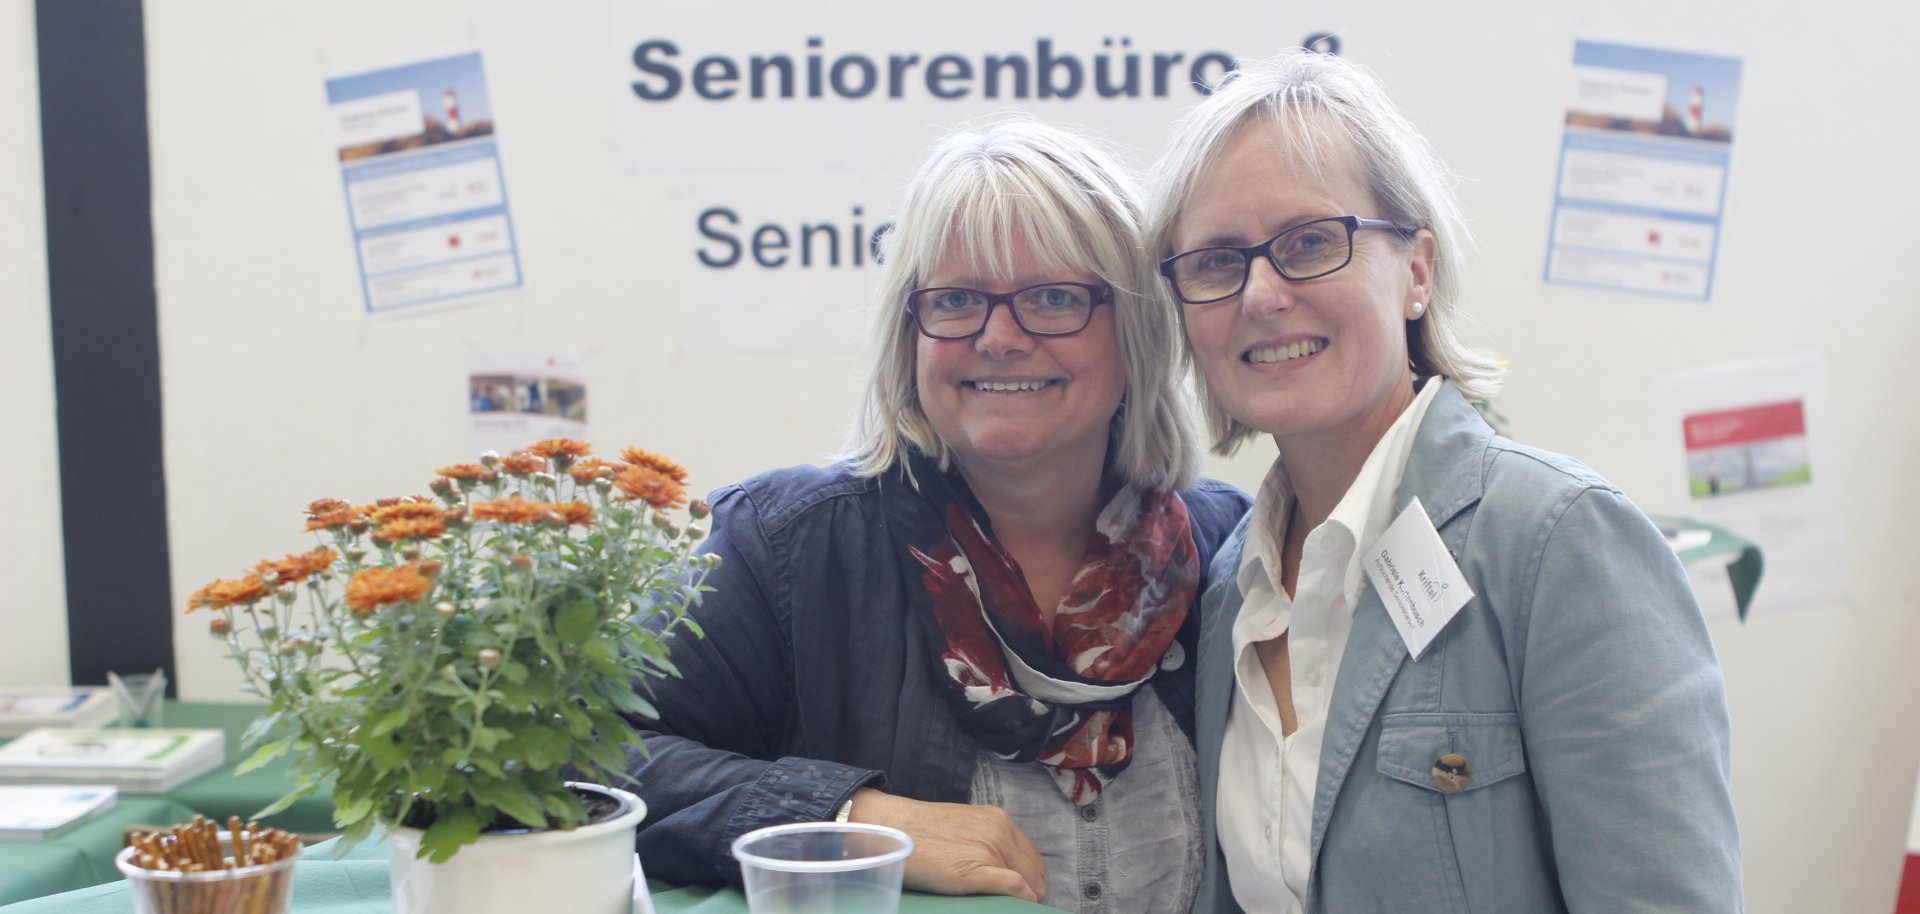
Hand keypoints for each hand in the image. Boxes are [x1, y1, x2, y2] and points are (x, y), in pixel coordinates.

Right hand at [846, 787, 1045, 902]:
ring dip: (1025, 897)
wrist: (891, 828)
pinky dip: (1021, 899)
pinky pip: (1015, 887)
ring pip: (1028, 881)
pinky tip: (1014, 906)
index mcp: (998, 820)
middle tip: (1017, 903)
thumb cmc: (920, 831)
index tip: (1024, 891)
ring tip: (1010, 905)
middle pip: (1035, 870)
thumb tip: (1002, 865)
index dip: (1031, 876)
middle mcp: (1000, 831)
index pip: (1032, 856)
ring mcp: (990, 850)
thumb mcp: (963, 826)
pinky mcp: (977, 870)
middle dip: (1032, 889)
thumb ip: (985, 840)